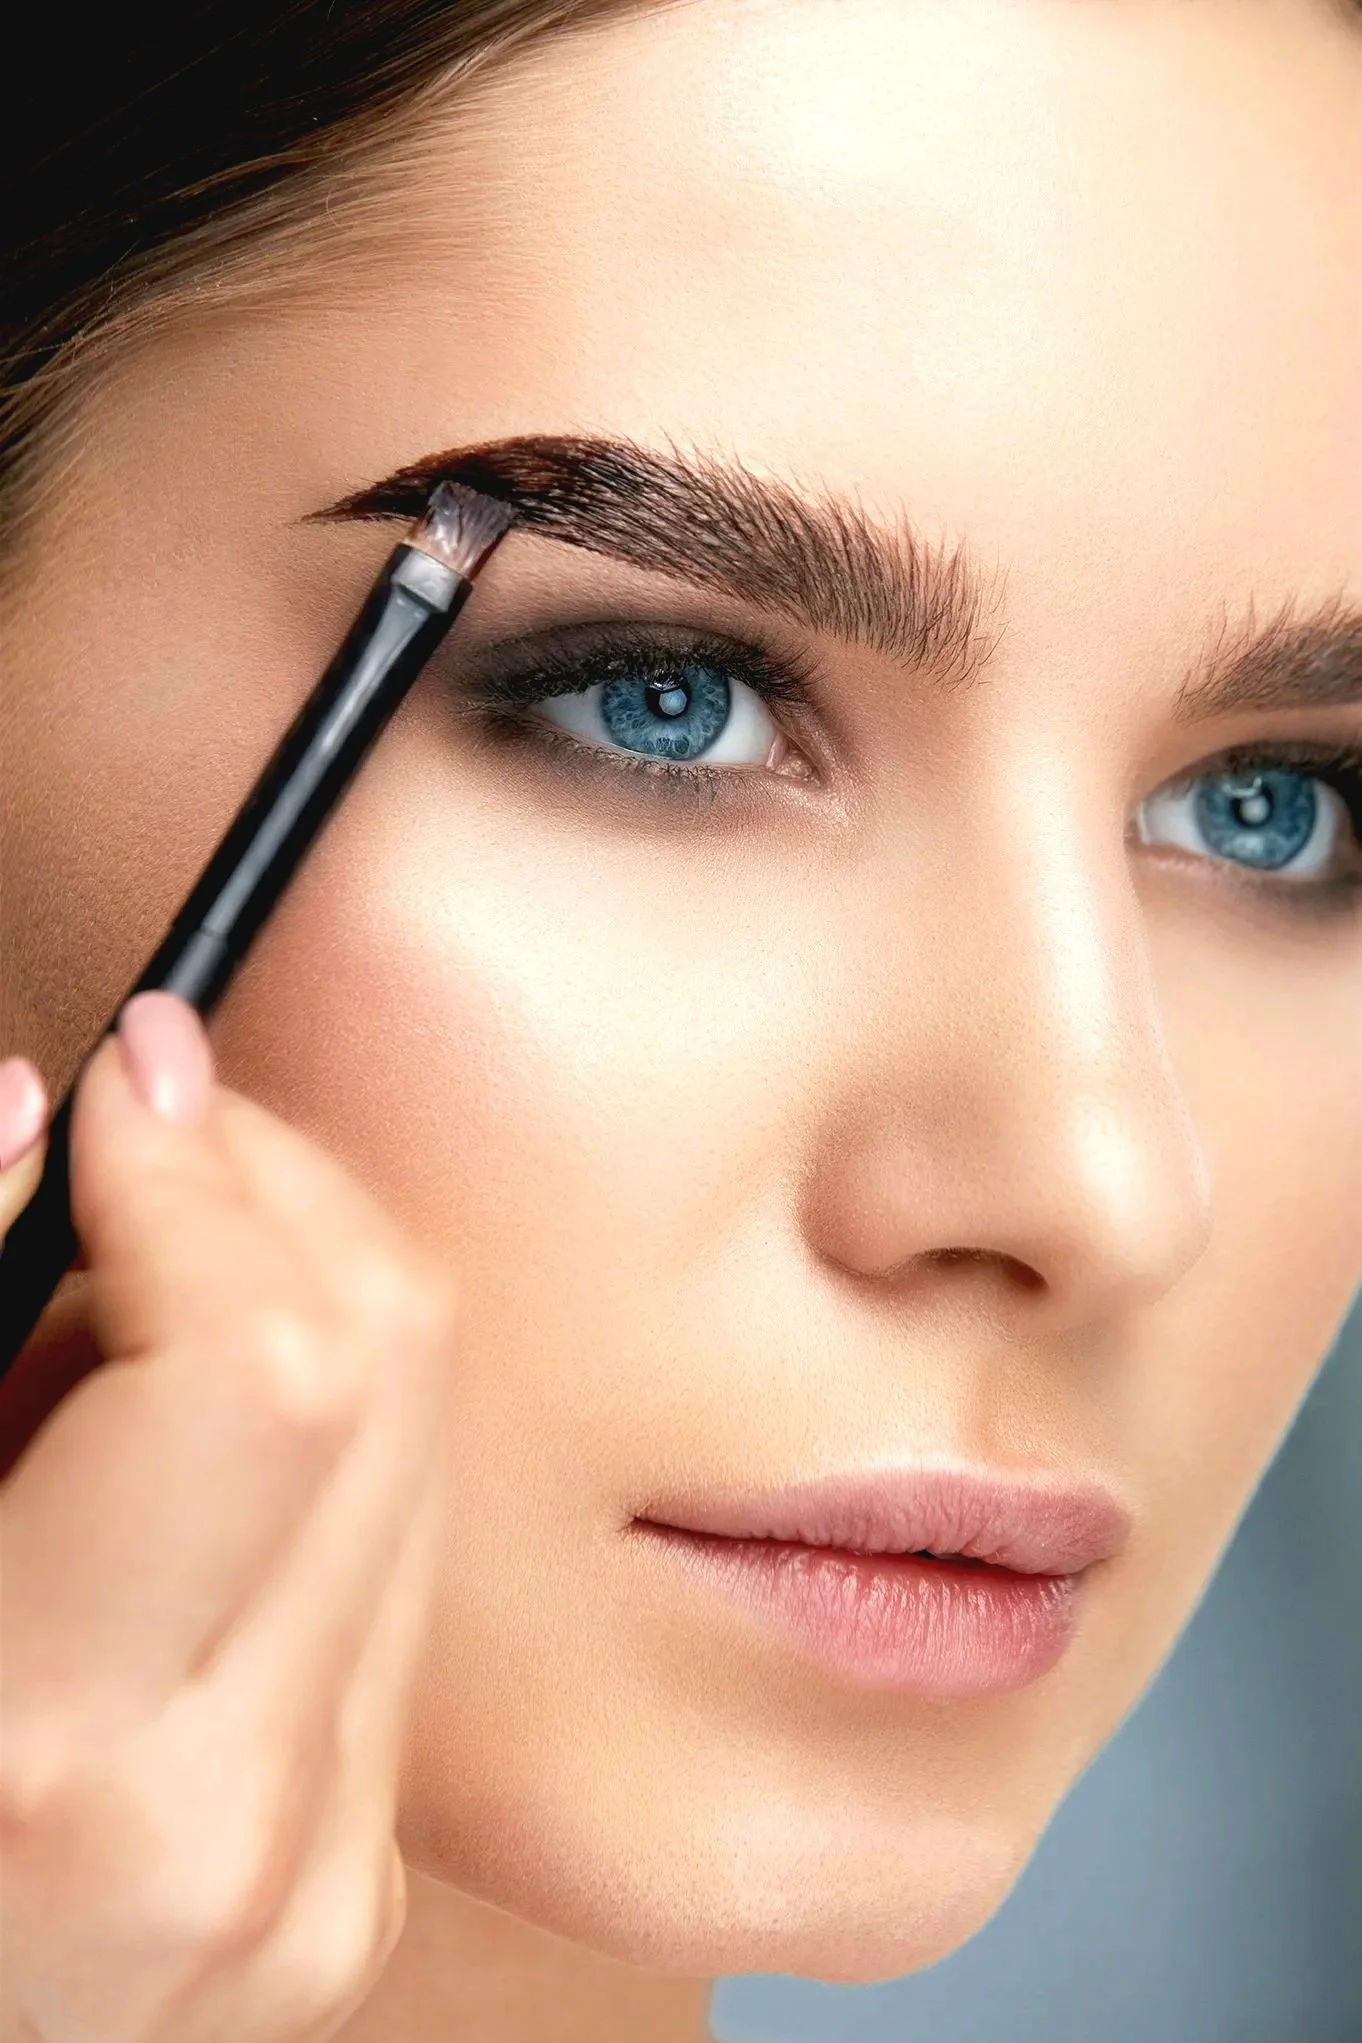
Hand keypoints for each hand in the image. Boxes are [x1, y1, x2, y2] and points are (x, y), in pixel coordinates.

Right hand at [0, 994, 454, 2042]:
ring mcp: (324, 1877)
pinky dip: (305, 1466)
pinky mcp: (357, 1894)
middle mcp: (234, 1825)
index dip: (199, 1172)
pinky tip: (170, 1469)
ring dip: (298, 1313)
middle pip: (385, 1370)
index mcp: (45, 1749)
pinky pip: (394, 1584)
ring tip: (125, 1314)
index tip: (129, 1071)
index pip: (261, 1362)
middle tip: (151, 1138)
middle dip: (278, 1194)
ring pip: (420, 1453)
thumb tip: (36, 1106)